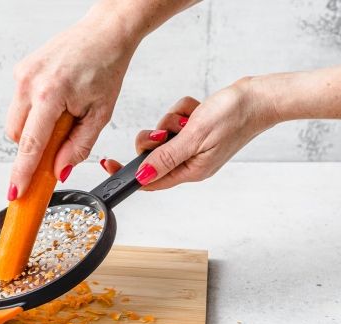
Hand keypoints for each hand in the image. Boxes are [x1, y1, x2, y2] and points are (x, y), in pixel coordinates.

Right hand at [5, 9, 140, 198]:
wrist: (103, 33)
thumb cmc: (105, 68)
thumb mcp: (100, 114)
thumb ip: (79, 146)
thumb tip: (60, 170)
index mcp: (50, 94)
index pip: (30, 144)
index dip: (21, 173)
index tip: (14, 192)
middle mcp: (29, 83)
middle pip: (16, 136)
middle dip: (32, 147)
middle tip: (59, 141)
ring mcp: (21, 74)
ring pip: (14, 122)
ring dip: (33, 129)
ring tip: (60, 115)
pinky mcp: (20, 70)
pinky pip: (19, 105)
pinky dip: (34, 112)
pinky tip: (55, 101)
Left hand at [101, 78, 278, 189]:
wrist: (260, 96)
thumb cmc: (234, 117)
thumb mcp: (194, 138)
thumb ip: (167, 158)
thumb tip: (143, 175)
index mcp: (190, 170)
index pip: (150, 180)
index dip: (128, 174)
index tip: (108, 164)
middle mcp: (190, 161)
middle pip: (152, 154)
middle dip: (154, 138)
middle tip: (165, 131)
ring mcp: (193, 145)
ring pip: (162, 134)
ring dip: (171, 121)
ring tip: (190, 118)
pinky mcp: (196, 130)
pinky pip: (175, 120)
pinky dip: (182, 111)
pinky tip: (197, 110)